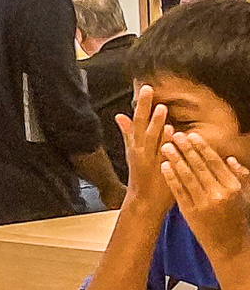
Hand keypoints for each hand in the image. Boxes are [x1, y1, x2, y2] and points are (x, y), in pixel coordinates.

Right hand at [120, 87, 173, 219]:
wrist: (143, 202)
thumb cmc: (141, 178)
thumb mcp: (131, 153)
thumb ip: (127, 134)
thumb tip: (119, 116)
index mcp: (134, 145)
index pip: (137, 120)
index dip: (142, 104)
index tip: (146, 88)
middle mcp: (140, 149)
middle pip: (141, 124)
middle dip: (145, 106)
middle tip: (148, 89)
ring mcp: (149, 158)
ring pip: (152, 136)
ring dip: (155, 121)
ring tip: (161, 107)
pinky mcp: (158, 166)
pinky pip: (162, 150)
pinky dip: (165, 140)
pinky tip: (170, 130)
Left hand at [161, 129, 249, 262]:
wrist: (229, 246)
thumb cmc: (237, 218)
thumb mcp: (245, 196)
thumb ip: (240, 177)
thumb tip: (230, 159)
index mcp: (232, 188)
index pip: (215, 163)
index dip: (202, 148)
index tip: (192, 135)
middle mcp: (218, 194)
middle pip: (199, 167)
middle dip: (186, 149)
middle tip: (175, 135)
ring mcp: (203, 204)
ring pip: (187, 177)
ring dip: (175, 160)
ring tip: (166, 146)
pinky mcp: (190, 212)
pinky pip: (178, 191)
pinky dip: (171, 177)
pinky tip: (164, 166)